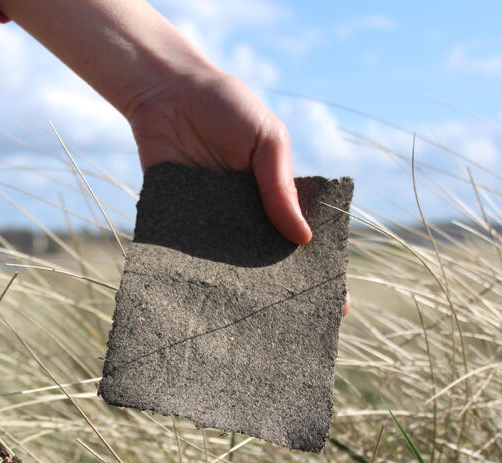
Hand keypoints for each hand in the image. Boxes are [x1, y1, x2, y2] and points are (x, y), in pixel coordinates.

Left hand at [125, 67, 350, 314]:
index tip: (335, 306)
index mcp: (275, 200)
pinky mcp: (173, 224)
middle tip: (293, 330)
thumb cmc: (226, 108)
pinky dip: (191, 277)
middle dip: (279, 296)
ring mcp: (209, 225)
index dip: (319, 273)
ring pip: (226, 269)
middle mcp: (244, 219)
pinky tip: (201, 302)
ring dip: (235, 296)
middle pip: (265, 265)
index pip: (302, 242)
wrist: (166, 93)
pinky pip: (184, 256)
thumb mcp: (267, 140)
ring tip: (248, 329)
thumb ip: (280, 187)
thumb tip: (301, 239)